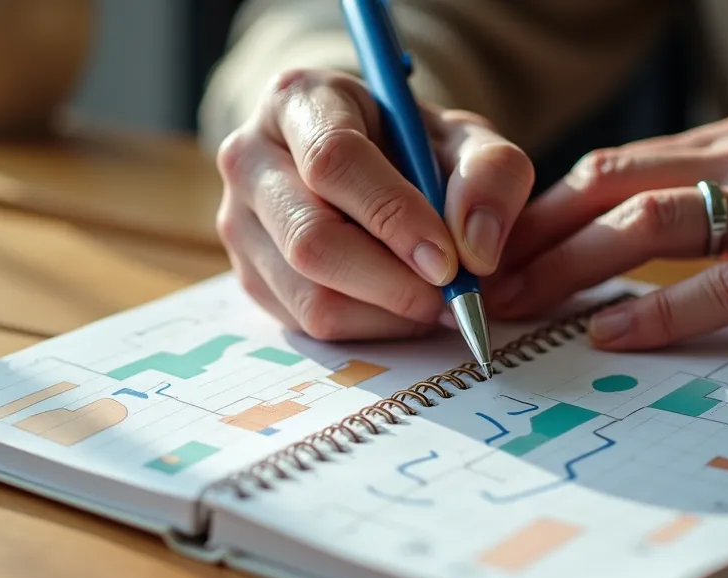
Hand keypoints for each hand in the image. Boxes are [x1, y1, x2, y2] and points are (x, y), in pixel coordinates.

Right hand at [214, 68, 534, 339]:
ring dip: (386, 313)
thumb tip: (476, 249)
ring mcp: (238, 222)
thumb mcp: (462, 137)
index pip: (333, 160)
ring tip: (433, 301)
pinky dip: (368, 327)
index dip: (393, 215)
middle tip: (451, 298)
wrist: (367, 164)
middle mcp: (249, 158)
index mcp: (297, 100)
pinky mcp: (247, 276)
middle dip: (393, 282)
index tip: (447, 260)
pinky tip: (400, 305)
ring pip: (309, 295)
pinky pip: (307, 324)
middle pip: (310, 238)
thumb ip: (489, 173)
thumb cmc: (410, 146)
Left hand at [489, 115, 727, 348]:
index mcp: (723, 145)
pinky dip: (659, 312)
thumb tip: (595, 238)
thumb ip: (692, 200)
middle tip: (479, 286)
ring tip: (519, 307)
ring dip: (570, 268)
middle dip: (533, 240)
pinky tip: (611, 334)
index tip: (485, 251)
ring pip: (652, 227)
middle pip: (610, 190)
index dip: (536, 211)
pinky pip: (724, 287)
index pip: (605, 170)